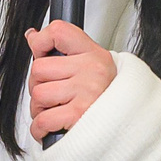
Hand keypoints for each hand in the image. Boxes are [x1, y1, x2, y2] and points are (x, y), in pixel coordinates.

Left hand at [26, 20, 115, 139]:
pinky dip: (39, 128)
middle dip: (37, 85)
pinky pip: (42, 119)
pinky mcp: (79, 114)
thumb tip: (33, 37)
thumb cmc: (106, 98)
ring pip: (38, 94)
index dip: (41, 42)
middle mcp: (92, 70)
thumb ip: (64, 51)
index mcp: (94, 54)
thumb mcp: (93, 66)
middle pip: (39, 69)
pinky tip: (49, 127)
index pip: (59, 32)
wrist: (127, 126)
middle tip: (51, 95)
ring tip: (54, 111)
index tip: (40, 53)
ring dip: (39, 109)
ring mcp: (86, 91)